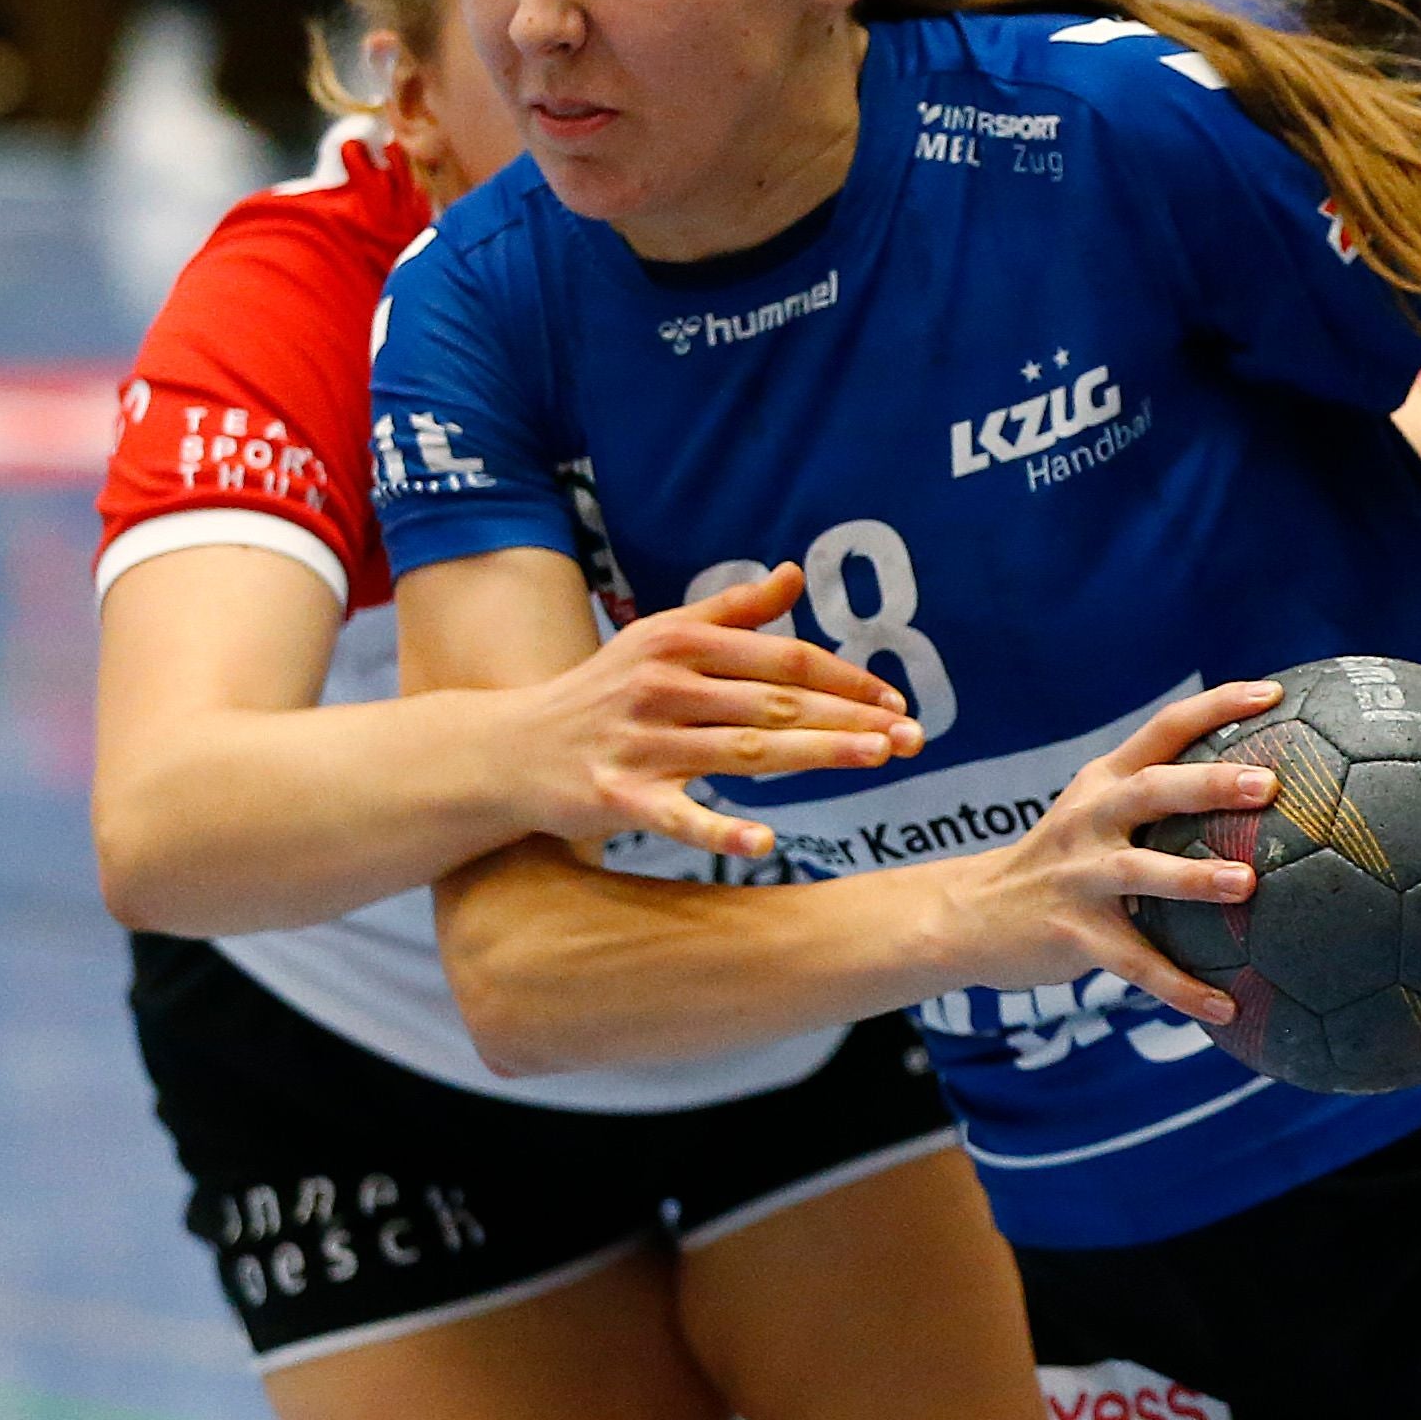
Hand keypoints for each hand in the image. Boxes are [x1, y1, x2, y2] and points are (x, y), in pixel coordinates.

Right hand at [505, 564, 923, 859]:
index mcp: (679, 642)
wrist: (510, 749)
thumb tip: (796, 574)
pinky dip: (720, 832)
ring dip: (815, 754)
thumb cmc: (601, 691)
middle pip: (774, 701)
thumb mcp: (660, 639)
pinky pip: (678, 816)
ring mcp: (639, 742)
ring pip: (744, 751)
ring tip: (876, 761)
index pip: (780, 657)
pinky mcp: (616, 795)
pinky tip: (766, 845)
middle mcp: (662, 685)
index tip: (894, 702)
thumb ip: (732, 610)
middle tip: (910, 738)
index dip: (842, 678)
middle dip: (848, 718)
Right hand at [938, 679, 1283, 1024]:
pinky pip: (1135, 964)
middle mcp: (1089, 819)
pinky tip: (1226, 1007)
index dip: (1218, 706)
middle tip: (1269, 783)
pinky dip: (1180, 987)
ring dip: (1194, 876)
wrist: (972, 914)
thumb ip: (1157, 797)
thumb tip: (1257, 787)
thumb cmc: (1062, 860)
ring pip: (1140, 872)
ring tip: (1248, 884)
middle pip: (1151, 789)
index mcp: (1104, 782)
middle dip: (1209, 783)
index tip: (1275, 692)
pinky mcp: (1072, 934)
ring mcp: (1078, 877)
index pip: (1164, 728)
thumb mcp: (1095, 812)